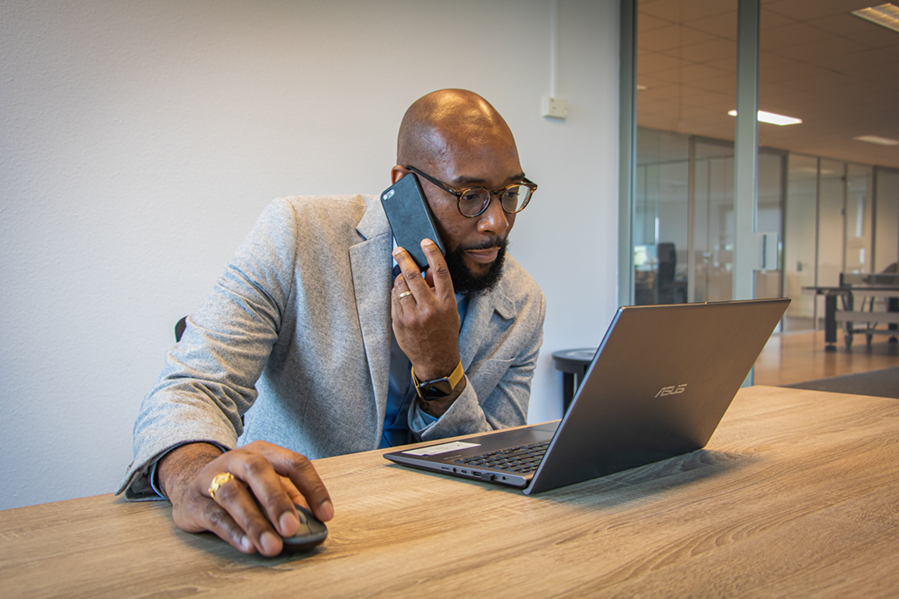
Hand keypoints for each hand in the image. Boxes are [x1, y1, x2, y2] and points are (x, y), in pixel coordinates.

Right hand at [158, 441, 332, 556]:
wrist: (188, 482)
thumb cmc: (240, 484)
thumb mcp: (266, 484)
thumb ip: (289, 499)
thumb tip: (311, 523)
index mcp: (264, 452)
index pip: (294, 463)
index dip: (313, 488)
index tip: (326, 515)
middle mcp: (239, 459)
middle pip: (260, 472)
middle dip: (277, 502)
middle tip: (291, 528)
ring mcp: (213, 478)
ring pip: (233, 495)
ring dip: (255, 522)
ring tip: (271, 545)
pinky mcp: (195, 502)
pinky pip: (215, 516)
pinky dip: (234, 532)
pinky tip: (249, 546)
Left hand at [391, 239, 460, 379]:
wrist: (436, 360)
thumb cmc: (445, 332)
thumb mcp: (450, 310)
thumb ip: (439, 290)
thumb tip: (427, 269)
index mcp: (446, 303)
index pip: (439, 270)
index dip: (432, 252)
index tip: (425, 241)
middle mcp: (429, 308)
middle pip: (413, 274)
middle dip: (404, 258)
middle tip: (398, 250)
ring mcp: (412, 316)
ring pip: (400, 285)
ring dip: (400, 276)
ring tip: (403, 277)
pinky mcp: (399, 322)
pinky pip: (394, 298)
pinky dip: (396, 292)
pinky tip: (401, 294)